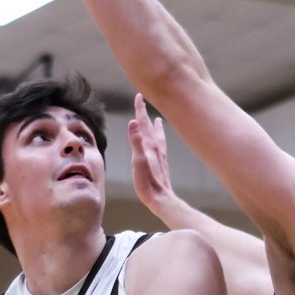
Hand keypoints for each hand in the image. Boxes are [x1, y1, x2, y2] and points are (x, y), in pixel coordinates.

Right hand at [127, 94, 174, 208]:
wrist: (161, 198)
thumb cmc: (148, 182)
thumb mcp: (138, 160)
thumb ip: (136, 141)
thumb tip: (133, 121)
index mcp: (149, 145)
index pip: (143, 123)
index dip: (140, 110)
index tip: (138, 96)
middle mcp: (156, 147)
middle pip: (149, 127)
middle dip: (144, 114)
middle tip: (142, 101)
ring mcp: (160, 155)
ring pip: (156, 136)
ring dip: (154, 126)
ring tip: (156, 120)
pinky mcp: (161, 164)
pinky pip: (160, 146)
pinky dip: (159, 140)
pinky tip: (160, 144)